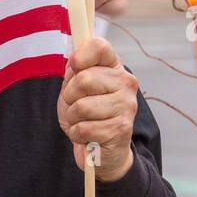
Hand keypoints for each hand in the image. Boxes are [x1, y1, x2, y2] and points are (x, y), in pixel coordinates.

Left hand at [57, 36, 138, 180]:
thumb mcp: (75, 88)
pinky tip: (88, 136)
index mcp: (114, 66)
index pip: (98, 46)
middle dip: (69, 97)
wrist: (102, 150)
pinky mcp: (122, 128)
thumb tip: (74, 56)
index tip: (74, 67)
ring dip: (73, 118)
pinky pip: (84, 128)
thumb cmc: (87, 114)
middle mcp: (126, 82)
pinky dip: (78, 134)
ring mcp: (127, 105)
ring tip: (82, 121)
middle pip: (83, 79)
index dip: (80, 56)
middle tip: (76, 106)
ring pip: (82, 106)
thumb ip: (75, 70)